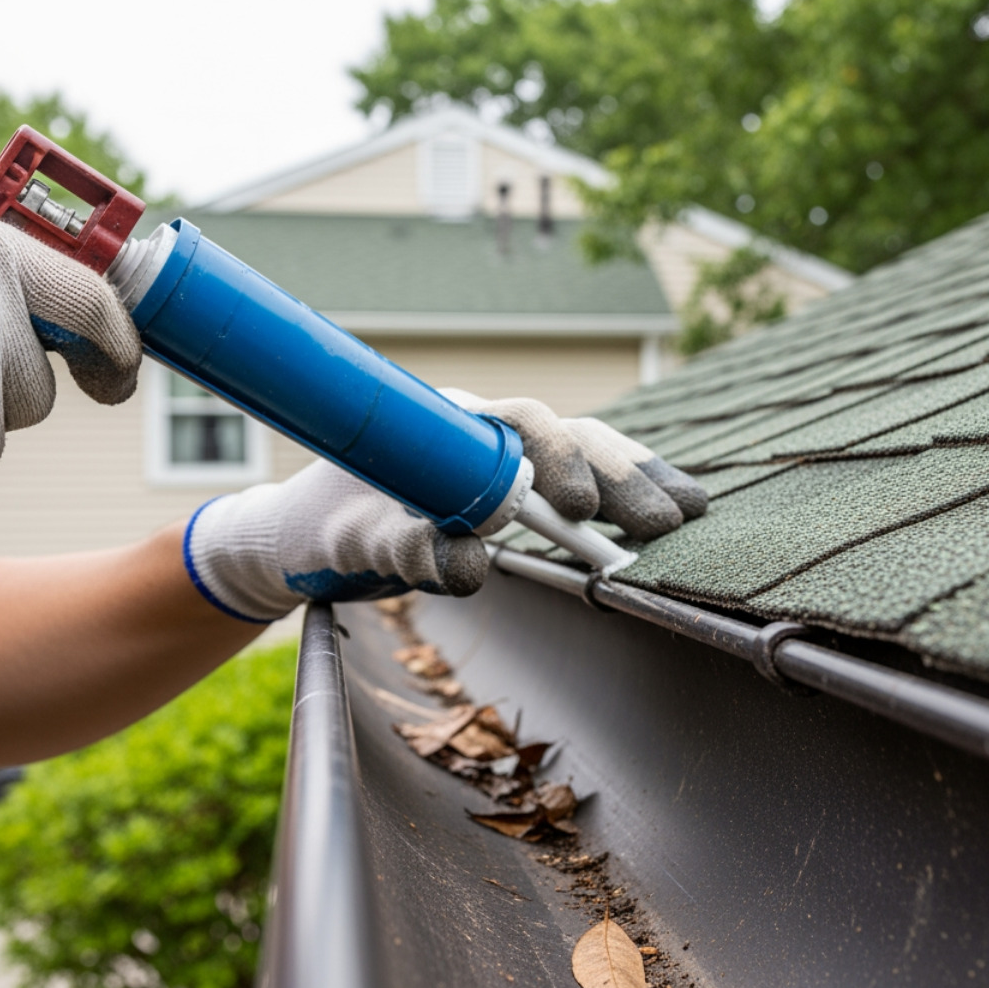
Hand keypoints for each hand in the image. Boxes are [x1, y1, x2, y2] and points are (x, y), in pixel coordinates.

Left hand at [183, 392, 707, 619]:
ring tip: (690, 511)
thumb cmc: (317, 527)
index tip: (577, 508)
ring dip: (636, 483)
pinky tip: (659, 515)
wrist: (298, 534)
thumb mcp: (350, 541)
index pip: (522, 424)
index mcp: (447, 424)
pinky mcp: (510, 497)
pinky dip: (620, 501)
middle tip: (667, 521)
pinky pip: (576, 490)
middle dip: (623, 474)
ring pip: (585, 458)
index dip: (558, 459)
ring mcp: (501, 464)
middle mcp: (484, 435)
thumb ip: (404, 548)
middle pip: (571, 437)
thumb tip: (475, 562)